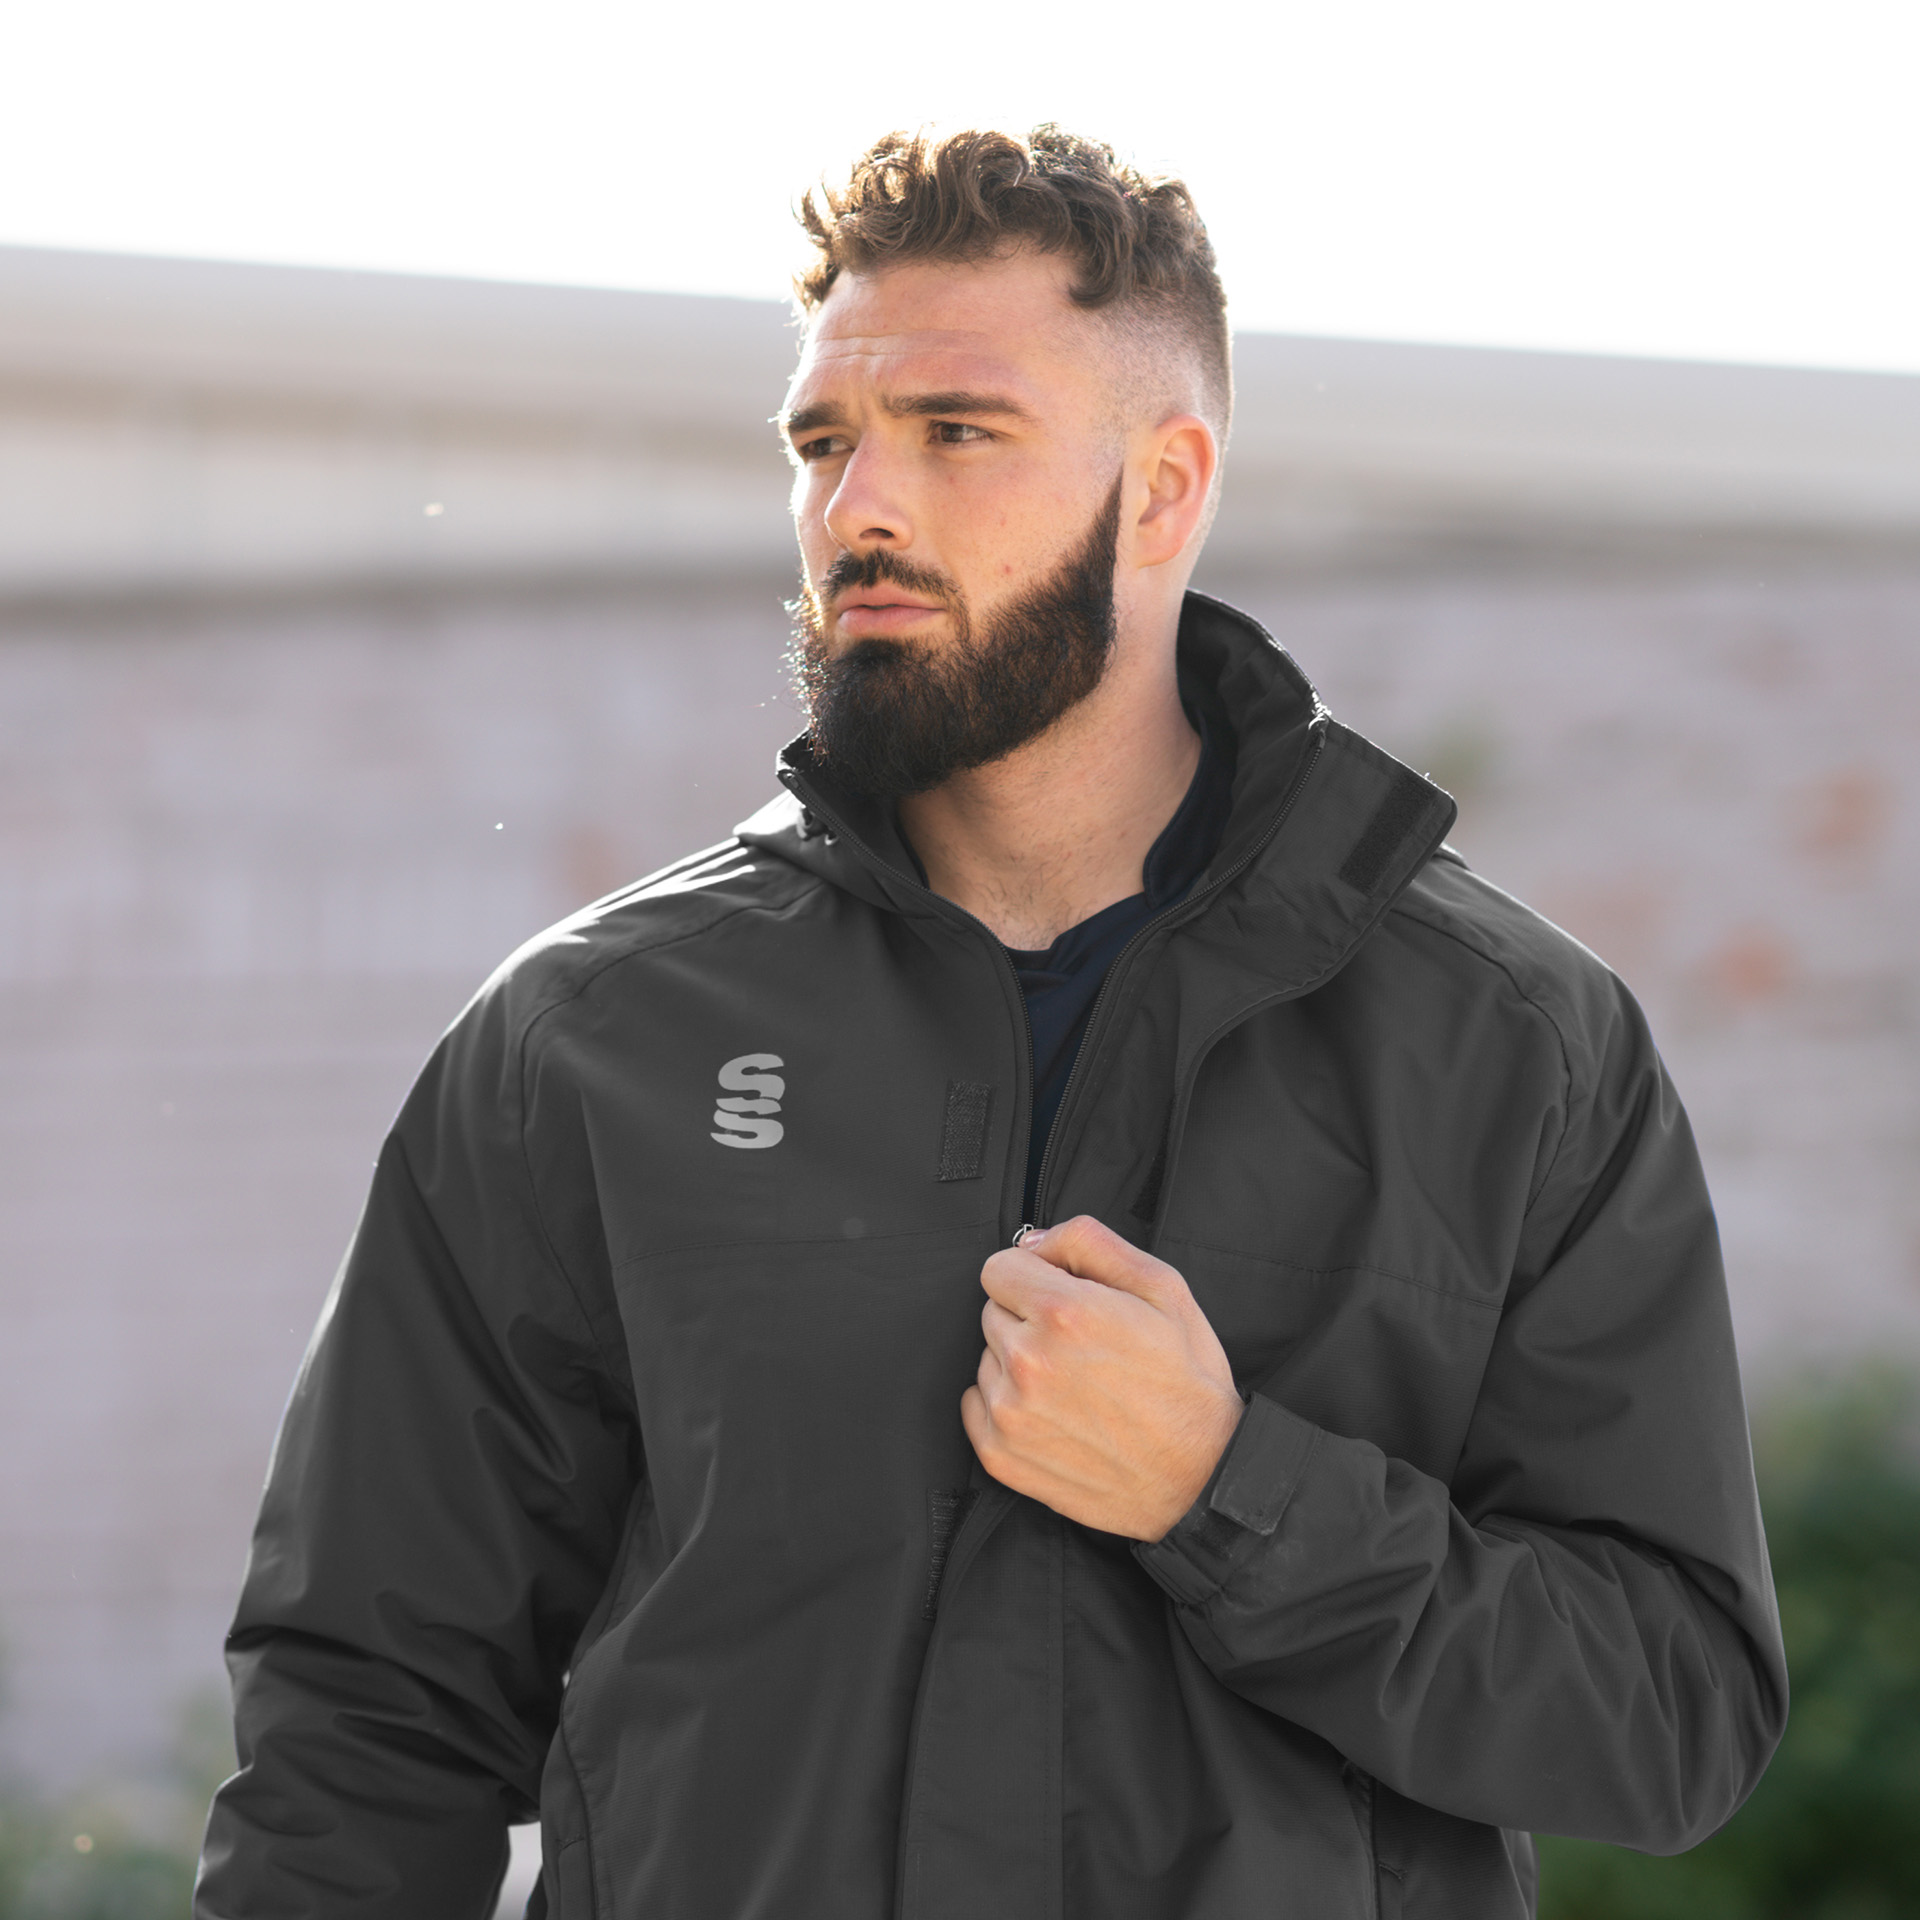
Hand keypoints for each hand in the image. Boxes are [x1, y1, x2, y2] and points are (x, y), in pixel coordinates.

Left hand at [960, 1215, 1243, 1541]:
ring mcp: (1009, 1412)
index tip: (1061, 1297)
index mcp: (1063, 1312)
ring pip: (987, 1358)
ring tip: (1075, 1386)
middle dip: (1028, 1319)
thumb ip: (1089, 1243)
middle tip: (1081, 1347)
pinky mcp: (1000, 1454)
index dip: (1033, 1277)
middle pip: (993, 1312)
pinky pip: (975, 1404)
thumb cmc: (1187, 1382)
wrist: (1201, 1478)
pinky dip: (1005, 1405)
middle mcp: (1027, 1361)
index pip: (998, 1268)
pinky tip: (1054, 1414)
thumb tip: (1032, 1242)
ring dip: (1018, 1364)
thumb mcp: (1163, 1288)